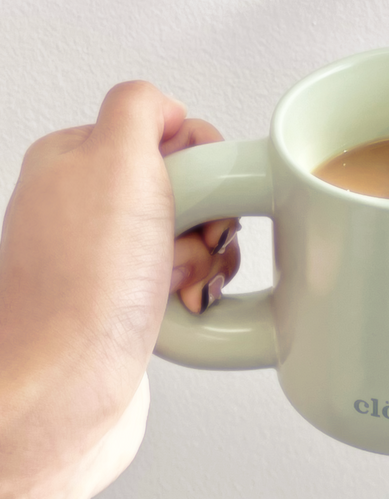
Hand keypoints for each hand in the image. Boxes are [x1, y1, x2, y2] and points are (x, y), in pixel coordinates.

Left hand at [0, 82, 239, 498]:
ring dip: (208, 257)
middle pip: (190, 182)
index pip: (169, 128)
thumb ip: (142, 107)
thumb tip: (168, 108)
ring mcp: (105, 257)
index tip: (198, 188)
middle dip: (210, 214)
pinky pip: (190, 279)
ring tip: (180, 281)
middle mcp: (83, 206)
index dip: (202, 158)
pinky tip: (179, 305)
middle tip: (189, 238)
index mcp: (72, 159)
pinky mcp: (126, 303)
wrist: (67, 390)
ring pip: (196, 233)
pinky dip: (199, 291)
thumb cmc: (83, 291)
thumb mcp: (116, 159)